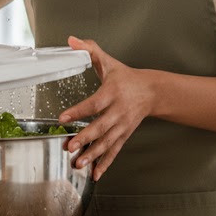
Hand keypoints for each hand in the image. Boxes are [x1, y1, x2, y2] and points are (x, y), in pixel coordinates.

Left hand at [59, 36, 154, 180]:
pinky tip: (95, 174)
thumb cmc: (125, 76)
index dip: (78, 111)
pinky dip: (105, 163)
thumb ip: (89, 50)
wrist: (152, 91)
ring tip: (78, 163)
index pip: (94, 103)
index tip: (63, 117)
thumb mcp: (108, 61)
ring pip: (107, 142)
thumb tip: (71, 41)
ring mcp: (122, 125)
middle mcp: (118, 111)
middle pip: (101, 127)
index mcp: (113, 92)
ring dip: (92, 155)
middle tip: (69, 147)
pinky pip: (114, 151)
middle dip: (85, 138)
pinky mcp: (124, 135)